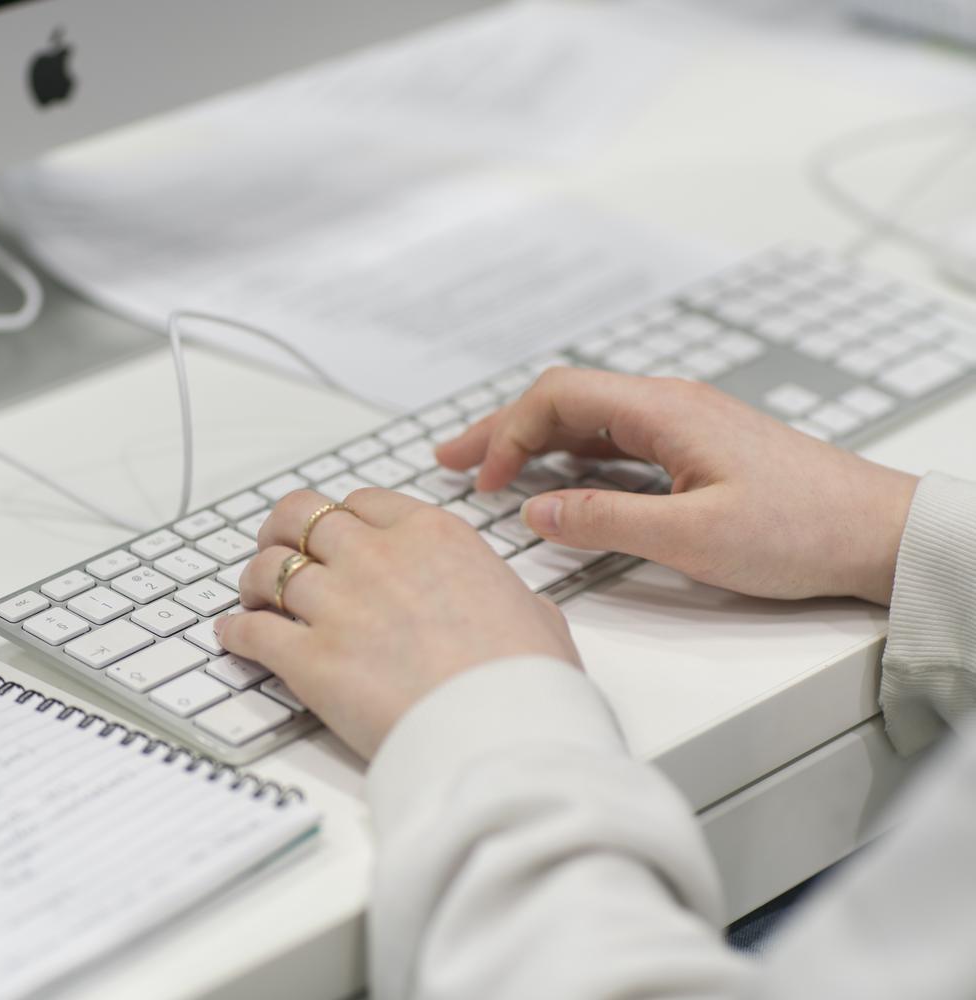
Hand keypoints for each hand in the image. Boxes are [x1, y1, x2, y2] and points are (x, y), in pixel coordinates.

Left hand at [216, 489, 578, 758]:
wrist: (501, 732)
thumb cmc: (526, 679)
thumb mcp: (535, 614)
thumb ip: (506, 596)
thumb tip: (513, 607)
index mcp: (431, 536)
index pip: (361, 502)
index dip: (339, 518)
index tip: (333, 536)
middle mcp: (376, 557)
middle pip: (299, 517)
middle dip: (281, 532)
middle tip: (278, 551)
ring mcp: (337, 605)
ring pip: (268, 569)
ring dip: (255, 582)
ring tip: (255, 598)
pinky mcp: (309, 658)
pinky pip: (252, 631)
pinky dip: (236, 632)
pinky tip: (234, 637)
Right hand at [436, 368, 917, 604]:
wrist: (879, 532)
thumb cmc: (802, 530)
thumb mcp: (693, 537)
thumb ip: (607, 520)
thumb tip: (537, 513)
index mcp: (665, 411)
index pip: (559, 397)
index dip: (507, 435)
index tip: (481, 483)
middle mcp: (670, 405)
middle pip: (564, 401)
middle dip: (501, 429)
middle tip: (449, 458)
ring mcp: (684, 425)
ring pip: (588, 420)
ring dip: (532, 442)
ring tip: (485, 469)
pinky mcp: (697, 449)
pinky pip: (616, 441)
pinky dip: (571, 457)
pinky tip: (554, 482)